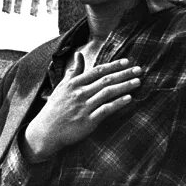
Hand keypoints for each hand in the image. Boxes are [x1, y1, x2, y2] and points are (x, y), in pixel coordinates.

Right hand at [22, 55, 140, 161]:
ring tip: (138, 82)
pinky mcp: (87, 121)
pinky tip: (129, 99)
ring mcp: (84, 107)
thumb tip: (79, 54)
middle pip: (106, 80)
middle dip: (124, 74)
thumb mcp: (62, 87)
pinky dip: (118, 103)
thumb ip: (73, 71)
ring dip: (124, 86)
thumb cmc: (55, 108)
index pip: (97, 71)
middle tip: (139, 70)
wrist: (46, 132)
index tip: (127, 61)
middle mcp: (80, 93)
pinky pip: (105, 110)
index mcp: (74, 83)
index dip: (113, 65)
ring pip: (108, 93)